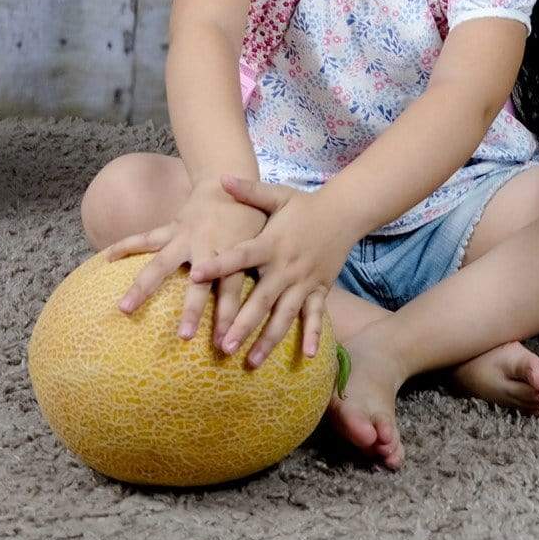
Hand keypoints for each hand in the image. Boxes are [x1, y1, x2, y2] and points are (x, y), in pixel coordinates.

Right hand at [104, 179, 267, 351]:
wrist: (229, 180)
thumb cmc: (250, 217)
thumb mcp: (261, 240)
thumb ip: (261, 270)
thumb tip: (275, 307)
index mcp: (232, 253)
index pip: (232, 291)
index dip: (228, 316)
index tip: (223, 343)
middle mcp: (206, 248)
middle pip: (197, 286)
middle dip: (190, 310)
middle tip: (182, 338)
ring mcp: (184, 238)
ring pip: (160, 264)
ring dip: (141, 286)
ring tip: (123, 309)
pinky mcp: (170, 229)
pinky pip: (143, 239)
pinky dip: (123, 246)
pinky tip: (104, 258)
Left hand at [186, 176, 355, 367]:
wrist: (344, 212)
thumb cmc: (303, 205)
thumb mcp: (276, 195)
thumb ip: (248, 191)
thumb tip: (220, 177)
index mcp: (271, 243)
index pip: (240, 256)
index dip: (218, 264)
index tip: (194, 275)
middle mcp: (286, 267)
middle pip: (261, 300)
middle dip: (242, 324)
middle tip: (223, 347)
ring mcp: (305, 282)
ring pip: (285, 316)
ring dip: (268, 340)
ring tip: (251, 362)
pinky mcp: (320, 290)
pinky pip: (316, 316)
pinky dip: (313, 335)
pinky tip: (308, 357)